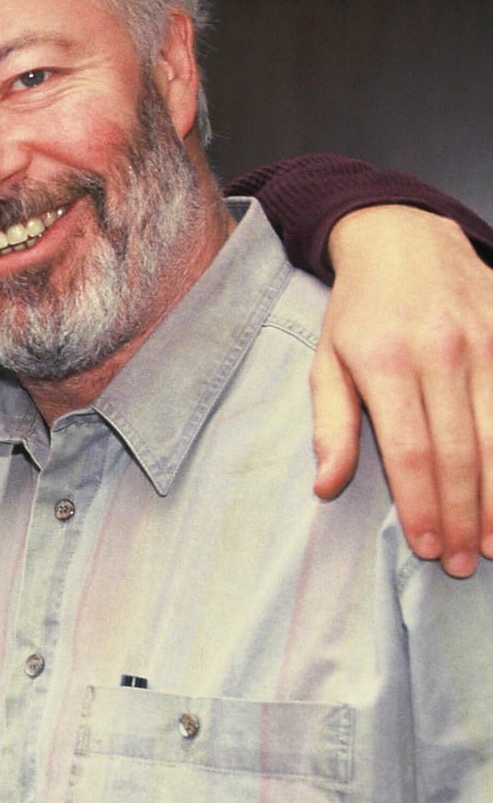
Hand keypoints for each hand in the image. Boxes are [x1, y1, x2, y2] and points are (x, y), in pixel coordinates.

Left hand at [315, 204, 492, 575]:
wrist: (404, 239)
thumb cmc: (358, 311)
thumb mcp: (326, 361)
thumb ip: (330, 426)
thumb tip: (326, 487)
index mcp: (385, 362)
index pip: (409, 450)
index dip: (421, 504)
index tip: (429, 548)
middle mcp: (440, 352)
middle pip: (461, 451)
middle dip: (466, 515)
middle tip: (467, 563)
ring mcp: (486, 342)